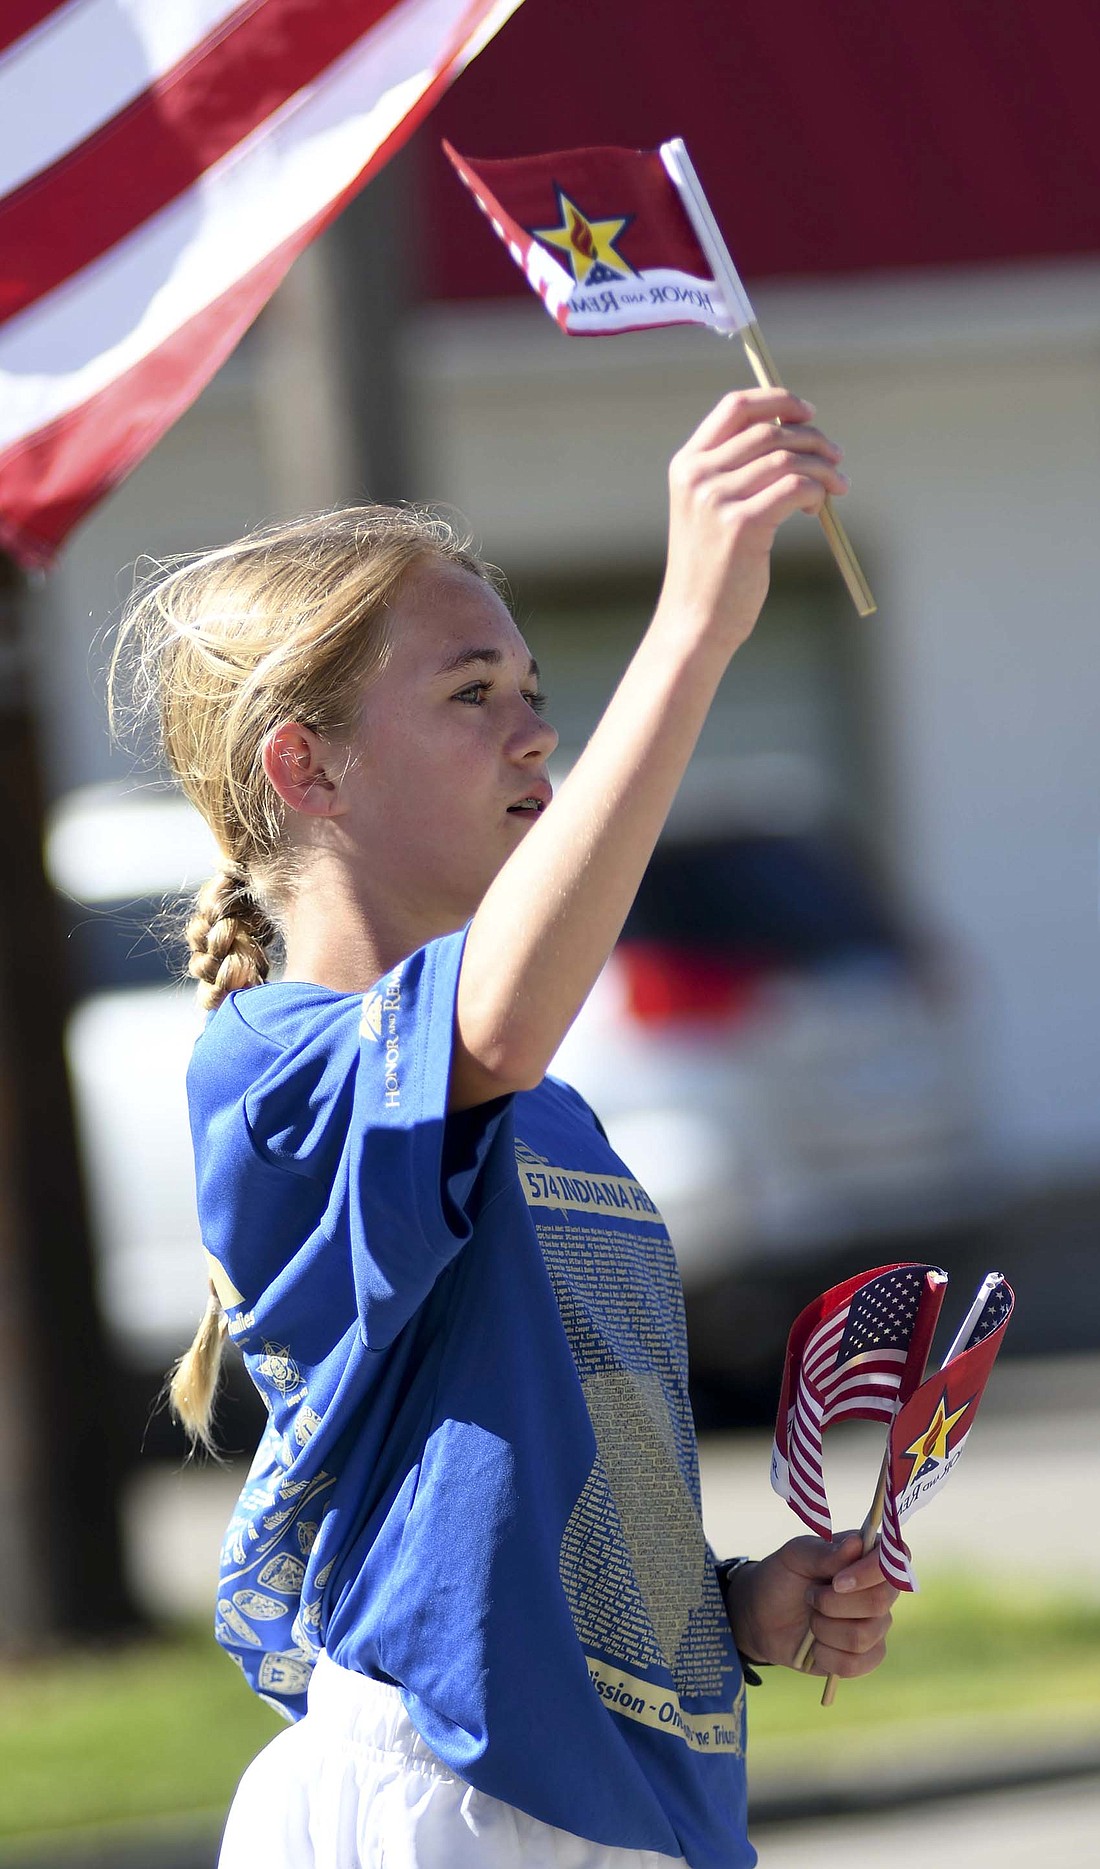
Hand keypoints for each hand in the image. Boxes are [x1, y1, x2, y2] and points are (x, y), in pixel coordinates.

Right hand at [656, 387, 847, 654]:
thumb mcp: (712, 511)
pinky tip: (819, 507)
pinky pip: (796, 488)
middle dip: (812, 439)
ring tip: (838, 485)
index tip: (808, 413)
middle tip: (836, 458)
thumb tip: (796, 437)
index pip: (736, 407)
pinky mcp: (742, 525)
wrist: (695, 621)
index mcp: (687, 465)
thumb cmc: (712, 569)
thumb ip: (737, 472)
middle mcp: (698, 476)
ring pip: (787, 459)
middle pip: (770, 432)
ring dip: (822, 468)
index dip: (778, 401)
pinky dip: (817, 491)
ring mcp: (717, 499)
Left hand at [723, 1533, 896, 1678]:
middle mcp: (879, 1590)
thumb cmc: (783, 1577)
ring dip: (825, 1628)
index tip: (837, 1580)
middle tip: (810, 1596)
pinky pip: (857, 1663)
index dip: (872, 1571)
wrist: (762, 1617)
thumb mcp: (795, 1557)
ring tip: (811, 1618)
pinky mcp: (866, 1656)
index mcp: (866, 1558)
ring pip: (864, 1635)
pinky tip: (815, 1645)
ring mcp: (875, 1625)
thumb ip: (824, 1551)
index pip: (896, 1558)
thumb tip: (857, 1543)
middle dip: (834, 1603)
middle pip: (879, 1602)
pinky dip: (827, 1655)